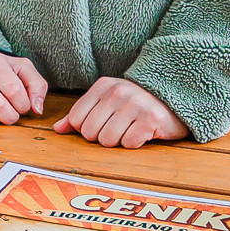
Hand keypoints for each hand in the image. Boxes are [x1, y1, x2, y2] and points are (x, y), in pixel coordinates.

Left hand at [55, 76, 186, 147]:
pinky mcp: (150, 119)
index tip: (102, 123)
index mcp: (102, 86)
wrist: (172, 100)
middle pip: (90, 133)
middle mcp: (117, 92)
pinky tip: (143, 132)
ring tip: (130, 129)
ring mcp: (135, 104)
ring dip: (119, 141)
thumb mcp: (106, 102)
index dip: (86, 129)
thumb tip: (57, 129)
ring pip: (108, 140)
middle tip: (119, 128)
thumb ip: (80, 115)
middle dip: (102, 137)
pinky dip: (135, 143)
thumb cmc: (134, 105)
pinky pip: (129, 144)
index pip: (76, 119)